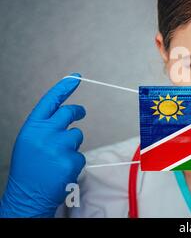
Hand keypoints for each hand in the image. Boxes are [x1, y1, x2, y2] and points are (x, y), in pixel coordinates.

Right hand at [0, 74, 85, 217]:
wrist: (26, 196)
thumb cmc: (29, 169)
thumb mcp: (30, 142)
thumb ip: (45, 127)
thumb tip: (67, 114)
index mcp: (32, 128)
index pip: (50, 101)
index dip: (64, 87)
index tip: (76, 77)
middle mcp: (44, 133)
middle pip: (69, 113)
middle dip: (77, 112)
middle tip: (80, 113)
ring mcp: (58, 146)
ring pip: (77, 135)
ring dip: (71, 145)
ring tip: (56, 160)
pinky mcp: (71, 160)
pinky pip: (80, 155)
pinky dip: (74, 162)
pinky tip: (61, 171)